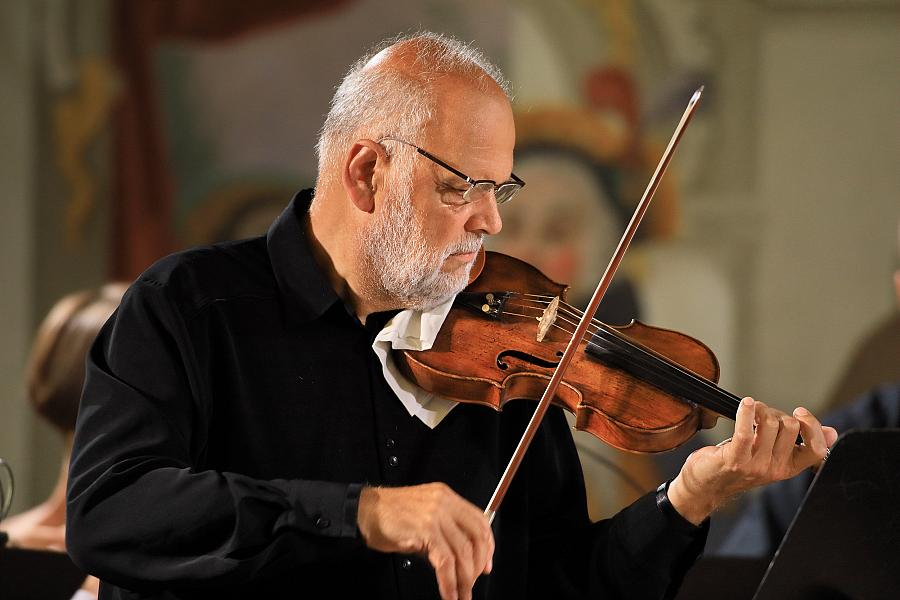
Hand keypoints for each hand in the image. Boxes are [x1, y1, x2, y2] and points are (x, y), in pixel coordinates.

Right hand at [357, 483, 493, 599]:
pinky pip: (445, 562)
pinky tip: (449, 594)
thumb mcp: (423, 517)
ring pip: (462, 553)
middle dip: (478, 565)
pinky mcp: (426, 530)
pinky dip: (449, 583)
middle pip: (476, 537)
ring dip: (464, 580)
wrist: (364, 511)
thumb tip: (460, 560)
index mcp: (447, 497)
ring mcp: (436, 515)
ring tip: (461, 595)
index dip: (488, 546)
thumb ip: (443, 532)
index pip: (479, 521)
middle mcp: (445, 503)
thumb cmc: (389, 516)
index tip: (486, 565)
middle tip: (473, 583)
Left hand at [668, 397, 838, 524]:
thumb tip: (832, 432)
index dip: (813, 427)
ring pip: (770, 423)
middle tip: (760, 415)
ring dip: (759, 409)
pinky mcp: (736, 459)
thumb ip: (798, 444)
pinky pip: (746, 430)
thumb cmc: (737, 465)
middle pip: (790, 426)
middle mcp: (775, 469)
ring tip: (748, 412)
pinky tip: (746, 404)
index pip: (816, 449)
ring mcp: (756, 466)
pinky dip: (746, 412)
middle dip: (775, 412)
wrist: (705, 486)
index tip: (800, 413)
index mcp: (788, 468)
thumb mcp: (772, 456)